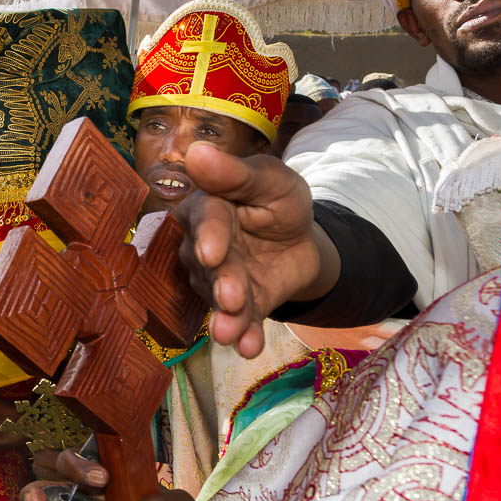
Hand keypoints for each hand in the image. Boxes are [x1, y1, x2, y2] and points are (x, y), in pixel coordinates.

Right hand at [173, 143, 340, 357]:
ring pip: (218, 298)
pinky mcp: (240, 307)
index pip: (204, 220)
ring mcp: (219, 281)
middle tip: (230, 298)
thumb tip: (196, 152)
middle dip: (220, 283)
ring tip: (232, 334)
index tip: (212, 252)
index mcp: (207, 208)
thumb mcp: (272, 180)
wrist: (304, 240)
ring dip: (227, 316)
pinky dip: (244, 336)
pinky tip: (250, 348)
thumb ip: (237, 173)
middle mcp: (203, 247)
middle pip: (208, 266)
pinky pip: (239, 322)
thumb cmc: (279, 201)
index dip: (208, 236)